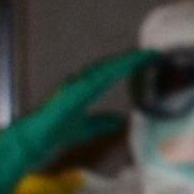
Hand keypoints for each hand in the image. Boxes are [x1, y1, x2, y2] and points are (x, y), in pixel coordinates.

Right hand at [21, 47, 151, 163]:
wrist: (38, 139)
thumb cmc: (58, 133)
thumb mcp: (89, 129)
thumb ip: (104, 123)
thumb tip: (120, 120)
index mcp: (87, 90)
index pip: (112, 73)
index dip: (130, 65)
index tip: (149, 60)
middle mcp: (83, 83)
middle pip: (111, 67)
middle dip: (132, 59)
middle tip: (155, 53)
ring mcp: (78, 85)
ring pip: (106, 69)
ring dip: (126, 62)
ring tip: (145, 55)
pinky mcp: (74, 92)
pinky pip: (96, 79)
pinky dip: (112, 71)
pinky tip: (126, 66)